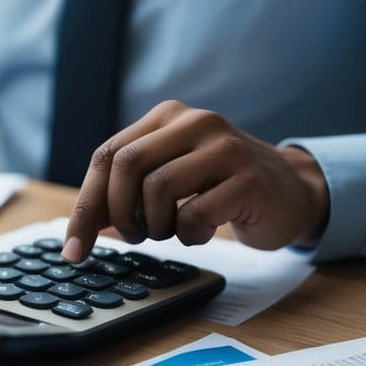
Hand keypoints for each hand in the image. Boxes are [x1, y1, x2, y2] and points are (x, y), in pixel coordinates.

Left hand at [61, 100, 328, 260]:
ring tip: (173, 231)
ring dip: (155, 226)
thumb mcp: (172, 177)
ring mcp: (225, 147)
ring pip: (157, 189)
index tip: (73, 249)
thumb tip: (80, 229)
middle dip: (118, 214)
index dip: (86, 206)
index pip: (107, 156)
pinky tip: (203, 232)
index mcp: (168, 117)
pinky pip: (194, 215)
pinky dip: (189, 235)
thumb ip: (128, 191)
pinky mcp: (248, 179)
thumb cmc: (221, 189)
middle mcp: (195, 122)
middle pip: (126, 166)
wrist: (291, 192)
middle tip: (134, 237)